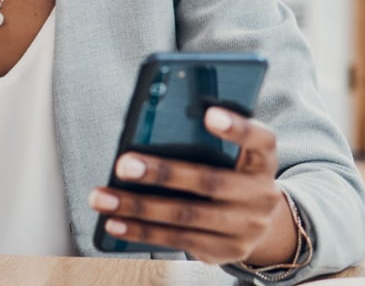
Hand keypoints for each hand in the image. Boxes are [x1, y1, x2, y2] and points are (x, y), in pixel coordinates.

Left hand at [88, 107, 298, 265]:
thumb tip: (148, 129)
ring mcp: (246, 227)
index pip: (260, 139)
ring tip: (101, 198)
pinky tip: (114, 223)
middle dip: (163, 173)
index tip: (209, 113)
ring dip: (137, 207)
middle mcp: (261, 194)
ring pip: (186, 216)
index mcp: (263, 159)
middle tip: (123, 165)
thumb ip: (202, 139)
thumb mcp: (230, 153)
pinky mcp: (226, 250)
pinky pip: (178, 240)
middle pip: (210, 182)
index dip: (237, 128)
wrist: (258, 221)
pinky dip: (142, 231)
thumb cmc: (229, 171)